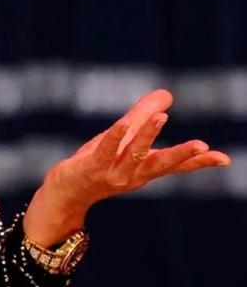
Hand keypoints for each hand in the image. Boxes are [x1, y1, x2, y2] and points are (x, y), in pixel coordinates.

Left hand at [23, 89, 231, 246]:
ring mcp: (112, 173)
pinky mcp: (91, 168)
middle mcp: (133, 174)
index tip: (223, 159)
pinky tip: (123, 122)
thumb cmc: (97, 163)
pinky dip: (115, 137)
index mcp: (144, 169)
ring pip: (134, 153)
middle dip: (181, 155)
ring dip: (147, 135)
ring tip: (161, 117)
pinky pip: (106, 150)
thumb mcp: (123, 138)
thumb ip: (143, 116)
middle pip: (161, 163)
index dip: (198, 162)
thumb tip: (167, 94)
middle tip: (202, 146)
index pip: (175, 166)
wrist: (64, 192)